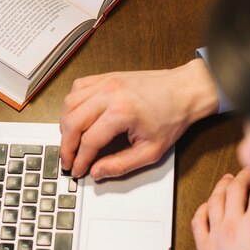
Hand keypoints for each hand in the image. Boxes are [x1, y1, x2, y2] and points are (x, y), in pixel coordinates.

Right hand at [60, 59, 218, 178]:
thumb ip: (121, 165)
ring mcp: (106, 82)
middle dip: (66, 146)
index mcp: (121, 112)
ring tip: (69, 142)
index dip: (79, 160)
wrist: (185, 90)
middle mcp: (109, 94)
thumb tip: (97, 172)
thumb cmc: (172, 117)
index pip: (88, 141)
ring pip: (70, 104)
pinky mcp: (106, 77)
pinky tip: (76, 117)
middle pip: (72, 122)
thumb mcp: (151, 151)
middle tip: (67, 161)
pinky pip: (77, 88)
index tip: (77, 170)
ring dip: (65, 125)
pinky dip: (71, 105)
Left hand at [191, 168, 249, 249]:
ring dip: (221, 186)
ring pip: (214, 200)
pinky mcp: (203, 249)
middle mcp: (233, 225)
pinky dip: (202, 208)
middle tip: (248, 173)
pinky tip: (207, 205)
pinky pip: (197, 221)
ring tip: (227, 181)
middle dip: (243, 176)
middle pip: (235, 188)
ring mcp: (215, 236)